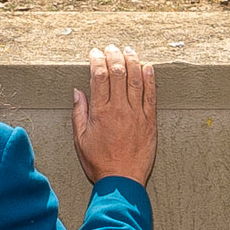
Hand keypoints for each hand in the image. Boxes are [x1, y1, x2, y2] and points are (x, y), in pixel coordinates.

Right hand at [71, 44, 157, 186]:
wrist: (122, 182)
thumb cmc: (99, 163)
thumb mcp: (80, 140)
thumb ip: (79, 113)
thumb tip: (78, 92)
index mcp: (100, 112)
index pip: (99, 77)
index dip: (97, 61)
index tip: (95, 53)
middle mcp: (119, 109)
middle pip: (118, 73)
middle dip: (114, 56)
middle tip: (111, 47)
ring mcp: (137, 114)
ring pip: (136, 80)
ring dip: (132, 61)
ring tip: (129, 50)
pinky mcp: (150, 122)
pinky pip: (152, 95)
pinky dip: (150, 79)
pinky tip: (148, 67)